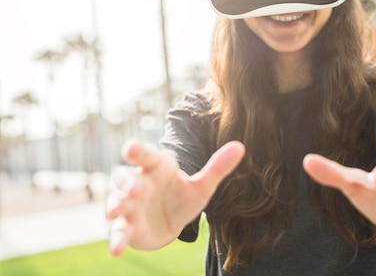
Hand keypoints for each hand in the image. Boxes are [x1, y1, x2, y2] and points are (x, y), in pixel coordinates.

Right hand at [106, 140, 244, 255]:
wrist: (173, 224)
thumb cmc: (184, 197)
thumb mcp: (202, 185)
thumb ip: (218, 167)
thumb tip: (240, 146)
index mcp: (157, 168)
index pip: (146, 156)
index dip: (138, 151)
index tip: (131, 147)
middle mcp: (139, 184)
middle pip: (125, 178)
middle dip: (127, 182)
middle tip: (135, 188)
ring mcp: (130, 206)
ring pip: (117, 202)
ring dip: (116, 205)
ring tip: (116, 211)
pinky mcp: (128, 227)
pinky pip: (119, 231)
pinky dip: (117, 239)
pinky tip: (116, 249)